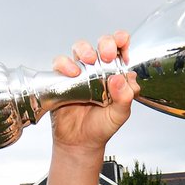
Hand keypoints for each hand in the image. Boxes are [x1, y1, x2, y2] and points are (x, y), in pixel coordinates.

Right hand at [50, 31, 139, 151]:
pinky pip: (60, 63)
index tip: (122, 44)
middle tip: (107, 54)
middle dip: (106, 43)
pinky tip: (72, 73)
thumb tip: (120, 78)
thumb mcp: (120, 115)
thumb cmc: (101, 127)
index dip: (122, 41)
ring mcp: (80, 72)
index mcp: (116, 74)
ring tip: (89, 60)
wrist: (80, 142)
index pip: (121, 50)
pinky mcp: (62, 78)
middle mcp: (99, 70)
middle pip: (102, 44)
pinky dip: (65, 64)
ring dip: (85, 50)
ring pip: (80, 49)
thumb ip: (125, 98)